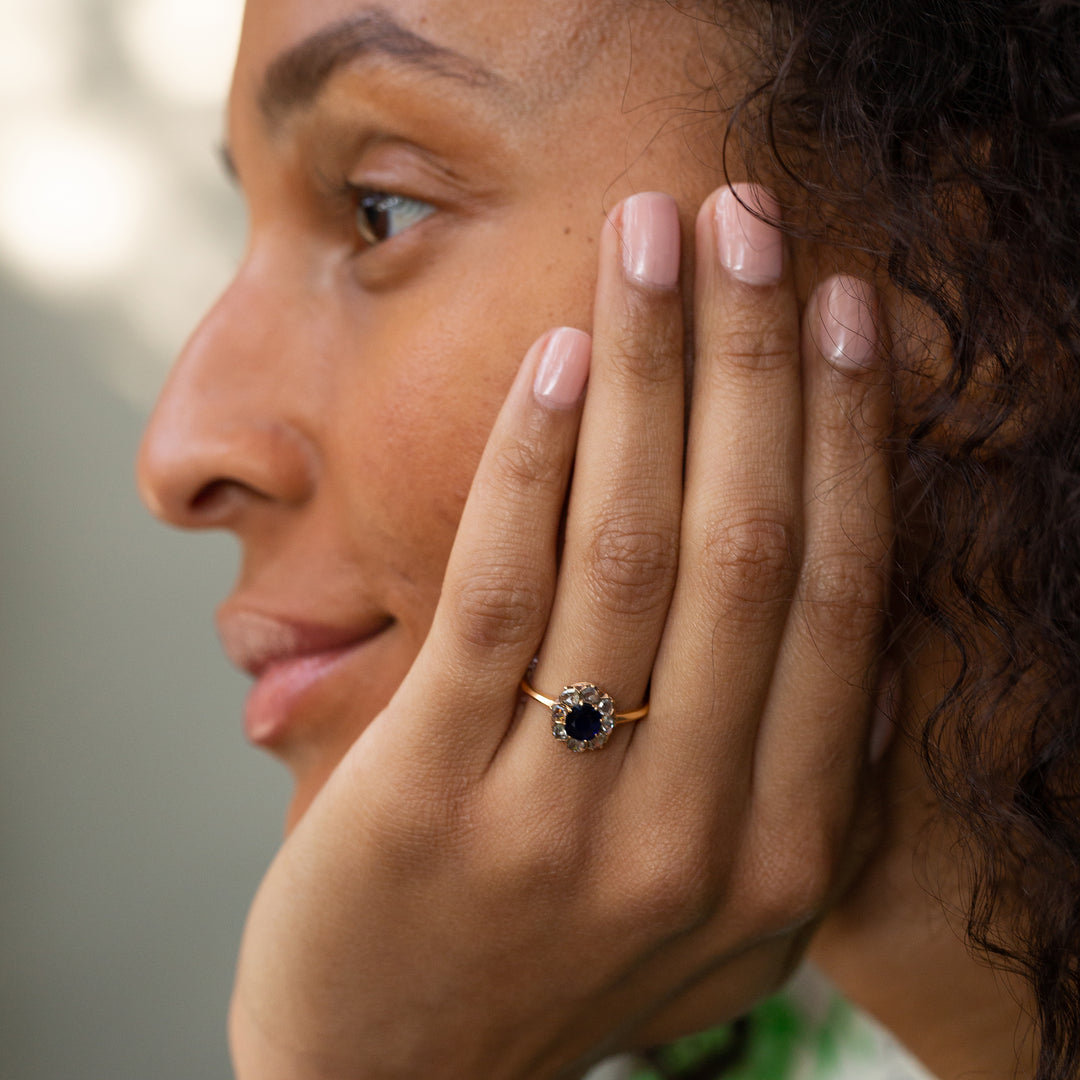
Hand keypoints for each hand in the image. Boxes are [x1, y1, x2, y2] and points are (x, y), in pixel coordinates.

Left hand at [228, 185, 892, 1079]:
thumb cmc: (554, 960)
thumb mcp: (714, 899)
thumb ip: (790, 773)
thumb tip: (853, 605)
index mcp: (787, 849)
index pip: (842, 597)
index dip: (846, 433)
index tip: (839, 304)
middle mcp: (696, 831)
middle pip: (751, 546)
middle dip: (755, 359)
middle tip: (748, 217)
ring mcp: (561, 815)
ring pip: (631, 547)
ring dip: (652, 370)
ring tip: (655, 238)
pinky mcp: (432, 791)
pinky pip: (499, 592)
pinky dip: (534, 458)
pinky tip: (556, 352)